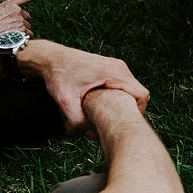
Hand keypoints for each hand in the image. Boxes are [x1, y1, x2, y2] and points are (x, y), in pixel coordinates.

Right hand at [0, 0, 46, 36]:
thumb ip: (9, 11)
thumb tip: (21, 17)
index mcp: (10, 4)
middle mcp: (17, 11)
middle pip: (26, 18)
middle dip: (22, 22)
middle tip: (11, 28)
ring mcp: (20, 21)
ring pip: (27, 28)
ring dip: (22, 31)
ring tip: (10, 34)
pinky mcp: (21, 31)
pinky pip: (28, 36)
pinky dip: (24, 38)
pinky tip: (14, 39)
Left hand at [29, 41, 149, 131]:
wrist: (51, 58)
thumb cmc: (59, 74)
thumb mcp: (65, 101)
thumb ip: (76, 121)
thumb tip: (88, 134)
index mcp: (114, 73)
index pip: (141, 95)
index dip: (138, 112)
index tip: (123, 122)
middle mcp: (119, 67)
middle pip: (138, 94)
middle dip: (129, 110)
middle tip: (114, 122)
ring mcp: (116, 66)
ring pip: (131, 90)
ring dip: (124, 103)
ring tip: (108, 114)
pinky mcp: (111, 68)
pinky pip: (124, 85)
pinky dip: (118, 97)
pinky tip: (104, 105)